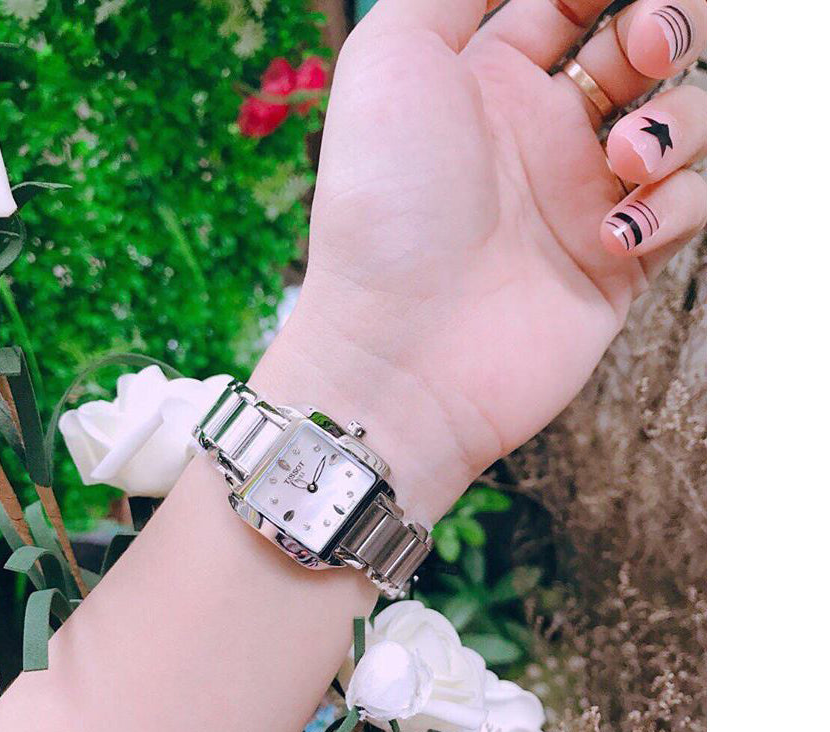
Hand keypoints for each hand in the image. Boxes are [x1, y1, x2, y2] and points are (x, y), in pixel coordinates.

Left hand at [253, 0, 706, 521]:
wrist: (400, 353)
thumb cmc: (383, 207)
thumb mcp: (391, 61)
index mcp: (490, 79)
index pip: (574, 0)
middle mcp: (543, 135)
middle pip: (648, 46)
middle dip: (670, 23)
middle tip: (644, 48)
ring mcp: (583, 200)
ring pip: (684, 120)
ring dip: (675, 121)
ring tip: (620, 158)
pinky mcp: (619, 266)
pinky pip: (692, 208)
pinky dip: (675, 205)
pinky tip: (615, 233)